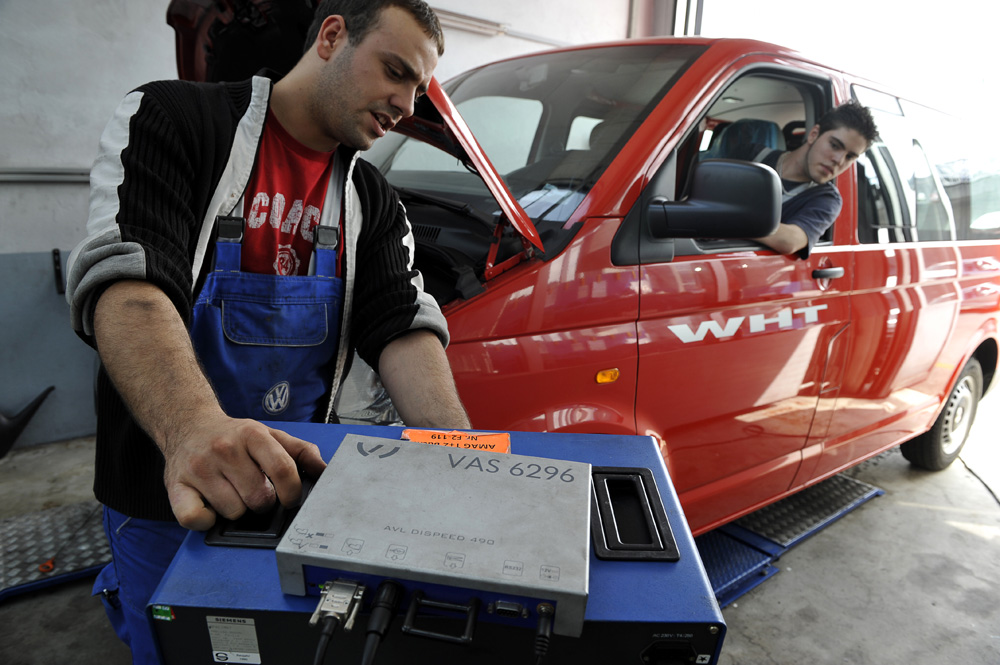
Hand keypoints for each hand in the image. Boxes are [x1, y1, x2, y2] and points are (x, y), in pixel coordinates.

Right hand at [161, 412, 326, 529]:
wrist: (189, 425)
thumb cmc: (234, 436)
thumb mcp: (270, 435)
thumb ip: (301, 451)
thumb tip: (325, 471)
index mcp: (252, 434)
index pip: (282, 469)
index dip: (292, 492)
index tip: (290, 499)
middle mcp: (224, 449)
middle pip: (258, 497)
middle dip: (263, 502)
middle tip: (255, 492)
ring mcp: (199, 467)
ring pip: (232, 512)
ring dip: (237, 510)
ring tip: (232, 493)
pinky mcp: (175, 485)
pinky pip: (194, 518)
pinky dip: (205, 520)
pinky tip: (211, 507)